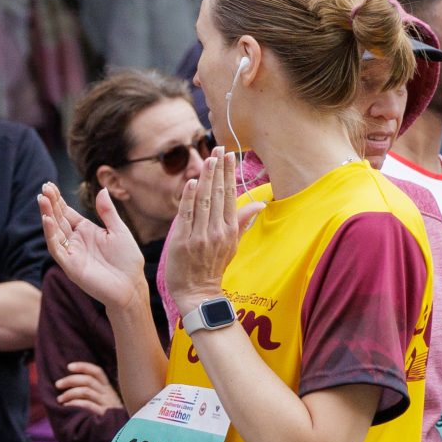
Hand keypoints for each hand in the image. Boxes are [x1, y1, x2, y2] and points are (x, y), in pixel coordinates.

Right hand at [36, 181, 146, 312]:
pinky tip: (47, 220)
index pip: (67, 213)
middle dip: (50, 204)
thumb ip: (107, 212)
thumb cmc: (127, 261)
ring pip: (54, 232)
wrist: (131, 286)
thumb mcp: (119, 230)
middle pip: (58, 219)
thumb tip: (101, 190)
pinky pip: (56, 248)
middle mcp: (76, 241)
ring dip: (47, 216)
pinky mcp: (70, 266)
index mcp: (86, 231)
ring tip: (42, 199)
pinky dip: (50, 235)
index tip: (50, 186)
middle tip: (44, 188)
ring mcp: (71, 253)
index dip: (58, 200)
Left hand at [54, 360, 124, 417]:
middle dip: (70, 380)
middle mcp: (108, 394)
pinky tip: (67, 406)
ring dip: (69, 393)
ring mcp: (107, 404)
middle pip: (88, 380)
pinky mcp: (104, 415)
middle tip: (58, 384)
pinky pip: (87, 405)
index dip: (83, 367)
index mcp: (108, 389)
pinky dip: (74, 403)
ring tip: (60, 399)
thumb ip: (94, 393)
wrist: (122, 435)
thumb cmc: (108, 418)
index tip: (69, 367)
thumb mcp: (105, 403)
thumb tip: (71, 385)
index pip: (97, 372)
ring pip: (86, 391)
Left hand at [163, 149, 257, 314]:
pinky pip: (186, 216)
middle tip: (219, 148)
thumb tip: (259, 203)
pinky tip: (191, 182)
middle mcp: (216, 231)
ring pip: (203, 201)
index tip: (229, 155)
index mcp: (229, 230)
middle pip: (218, 194)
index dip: (229, 174)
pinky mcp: (182, 242)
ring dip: (206, 178)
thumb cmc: (213, 268)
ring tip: (208, 158)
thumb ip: (242, 221)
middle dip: (219, 169)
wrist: (198, 293)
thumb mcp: (232, 245)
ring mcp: (199, 236)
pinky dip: (189, 198)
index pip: (230, 196)